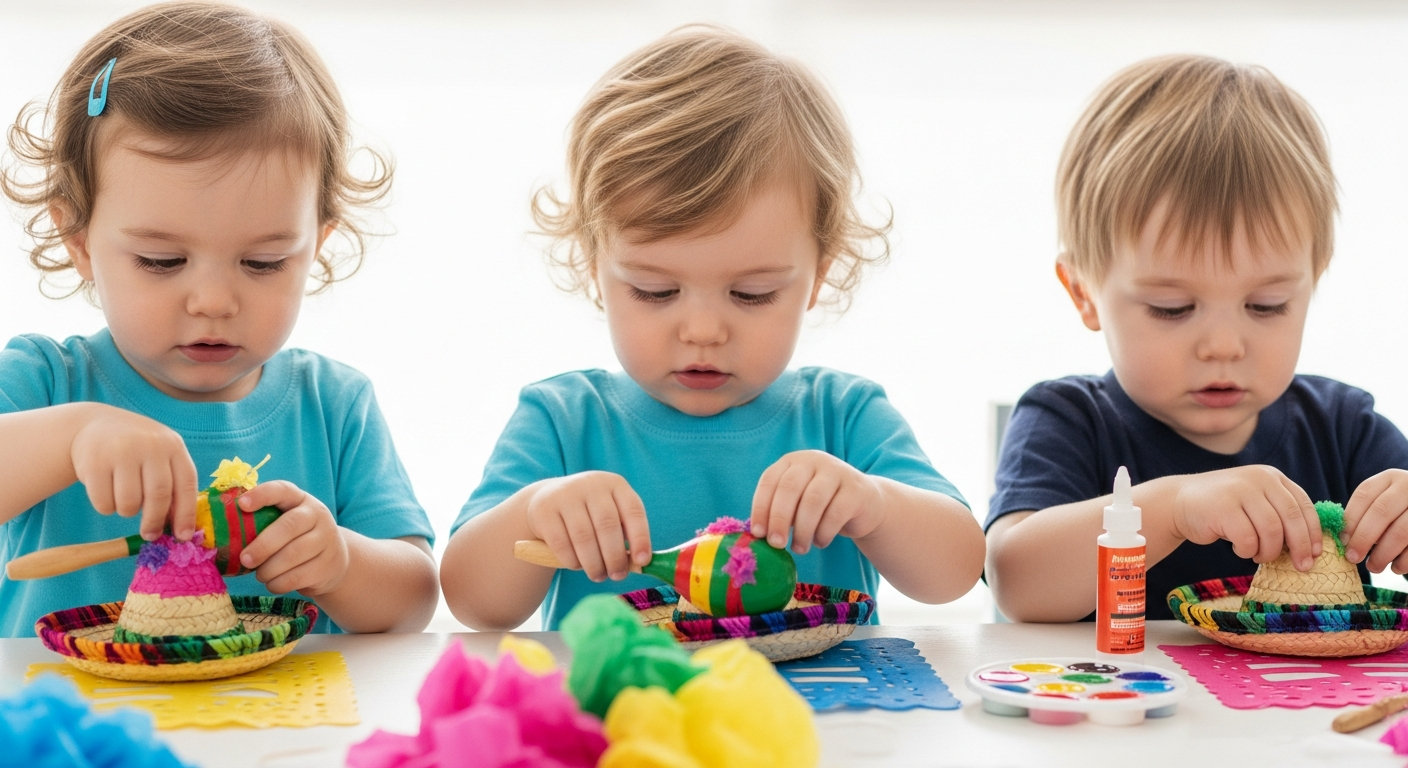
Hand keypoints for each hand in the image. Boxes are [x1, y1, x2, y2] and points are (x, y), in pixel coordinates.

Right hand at [69, 405, 197, 540]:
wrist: (94, 425)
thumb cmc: (137, 450)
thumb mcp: (160, 457)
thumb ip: (173, 485)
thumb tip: (180, 529)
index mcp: (173, 446)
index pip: (186, 485)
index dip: (186, 514)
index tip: (183, 536)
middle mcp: (150, 445)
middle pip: (158, 495)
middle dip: (155, 521)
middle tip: (150, 534)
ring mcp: (121, 452)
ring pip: (129, 503)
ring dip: (127, 512)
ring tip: (125, 500)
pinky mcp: (93, 462)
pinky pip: (104, 502)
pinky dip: (106, 507)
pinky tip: (106, 491)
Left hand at [235, 481, 348, 595]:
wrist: (334, 559)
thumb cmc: (294, 539)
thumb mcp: (283, 522)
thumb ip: (260, 520)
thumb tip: (213, 532)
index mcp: (300, 500)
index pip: (282, 490)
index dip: (262, 495)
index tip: (242, 504)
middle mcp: (317, 515)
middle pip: (289, 526)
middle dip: (263, 545)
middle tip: (244, 559)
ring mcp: (326, 539)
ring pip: (294, 554)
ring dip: (270, 569)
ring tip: (259, 574)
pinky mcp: (328, 564)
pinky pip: (299, 576)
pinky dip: (279, 583)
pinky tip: (272, 584)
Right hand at [524, 471, 650, 582]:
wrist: (547, 501)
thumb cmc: (589, 515)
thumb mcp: (610, 515)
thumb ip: (625, 535)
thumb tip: (639, 564)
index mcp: (615, 485)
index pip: (633, 510)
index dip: (640, 537)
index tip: (643, 562)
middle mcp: (591, 484)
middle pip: (607, 525)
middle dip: (615, 557)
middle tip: (618, 576)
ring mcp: (565, 495)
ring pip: (584, 537)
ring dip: (594, 564)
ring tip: (598, 575)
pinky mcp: (544, 510)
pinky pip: (561, 544)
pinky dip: (572, 561)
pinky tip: (577, 566)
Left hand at [750, 450, 882, 553]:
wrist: (865, 505)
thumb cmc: (821, 508)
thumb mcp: (797, 504)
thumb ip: (778, 513)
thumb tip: (758, 536)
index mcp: (792, 462)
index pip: (770, 481)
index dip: (761, 507)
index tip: (757, 533)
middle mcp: (813, 461)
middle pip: (790, 488)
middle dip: (779, 519)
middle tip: (776, 544)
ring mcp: (837, 472)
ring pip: (813, 501)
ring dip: (803, 530)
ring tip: (800, 548)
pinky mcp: (856, 489)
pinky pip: (836, 513)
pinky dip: (824, 533)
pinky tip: (820, 542)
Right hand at [1171, 465, 1320, 569]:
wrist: (1178, 502)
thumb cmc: (1223, 509)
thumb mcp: (1255, 502)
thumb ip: (1279, 513)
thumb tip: (1312, 545)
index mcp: (1271, 476)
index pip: (1303, 505)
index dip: (1313, 532)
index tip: (1316, 553)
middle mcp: (1259, 479)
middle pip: (1291, 519)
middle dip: (1300, 547)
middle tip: (1301, 566)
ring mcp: (1240, 491)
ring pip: (1272, 531)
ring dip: (1269, 551)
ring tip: (1258, 555)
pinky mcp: (1223, 507)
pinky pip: (1247, 539)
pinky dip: (1246, 551)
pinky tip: (1240, 549)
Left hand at [1342, 469, 1407, 572]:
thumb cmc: (1397, 511)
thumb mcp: (1382, 502)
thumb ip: (1364, 514)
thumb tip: (1343, 540)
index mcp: (1390, 478)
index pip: (1364, 495)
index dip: (1351, 519)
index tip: (1342, 541)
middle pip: (1381, 512)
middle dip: (1363, 538)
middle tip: (1352, 558)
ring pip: (1401, 531)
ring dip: (1383, 554)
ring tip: (1373, 567)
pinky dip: (1404, 561)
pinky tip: (1395, 567)